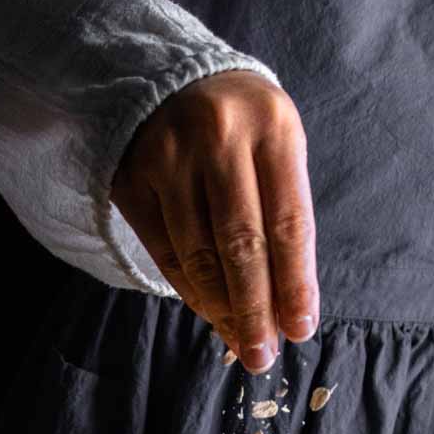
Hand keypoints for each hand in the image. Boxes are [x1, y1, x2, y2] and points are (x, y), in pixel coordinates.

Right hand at [110, 70, 319, 374]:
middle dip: (255, 308)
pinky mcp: (132, 177)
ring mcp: (169, 157)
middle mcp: (219, 137)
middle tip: (263, 354)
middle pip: (240, 244)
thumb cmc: (241, 125)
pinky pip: (163, 250)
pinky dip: (188, 288)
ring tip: (240, 342)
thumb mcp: (276, 146)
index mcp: (272, 126)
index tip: (300, 328)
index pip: (287, 221)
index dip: (294, 282)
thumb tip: (288, 303)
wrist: (171, 79)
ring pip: (198, 253)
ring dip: (221, 308)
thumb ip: (283, 213)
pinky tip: (208, 312)